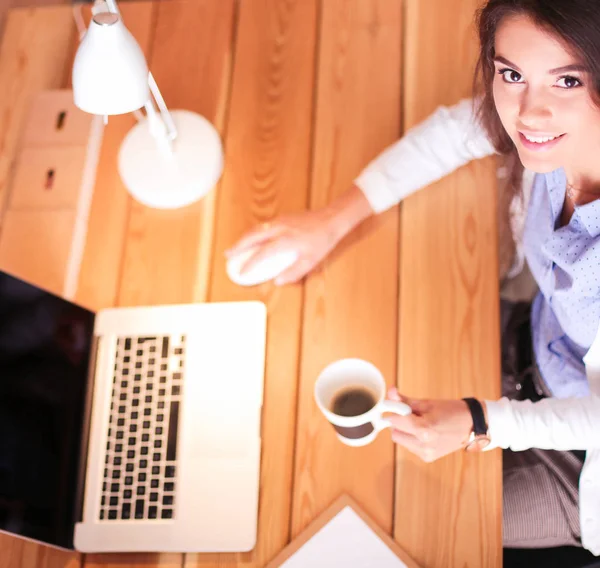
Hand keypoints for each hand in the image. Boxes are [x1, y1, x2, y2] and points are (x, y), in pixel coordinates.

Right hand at [225, 208, 344, 285]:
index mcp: (285, 241)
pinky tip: (252, 238)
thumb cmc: (323, 240)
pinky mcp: (282, 218)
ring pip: (256, 229)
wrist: (332, 219)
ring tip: (236, 247)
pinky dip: (253, 233)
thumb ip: (293, 273)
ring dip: (244, 238)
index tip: (242, 272)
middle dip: (238, 246)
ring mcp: (280, 221)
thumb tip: (278, 281)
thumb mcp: (311, 261)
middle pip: (252, 237)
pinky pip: (263, 225)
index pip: (261, 254)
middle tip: (227, 254)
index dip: (250, 264)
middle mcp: (279, 229)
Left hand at [384, 388, 473, 461]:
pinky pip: (410, 446)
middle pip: (395, 432)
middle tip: (412, 414)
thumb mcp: (427, 403)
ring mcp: (426, 453)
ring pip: (401, 440)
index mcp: (424, 429)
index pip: (395, 421)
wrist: (472, 425)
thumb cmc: (451, 411)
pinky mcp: (428, 458)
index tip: (396, 405)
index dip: (393, 411)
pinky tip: (426, 433)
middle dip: (399, 422)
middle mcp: (424, 445)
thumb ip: (404, 401)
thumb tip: (389, 392)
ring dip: (405, 431)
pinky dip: (412, 438)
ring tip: (421, 423)